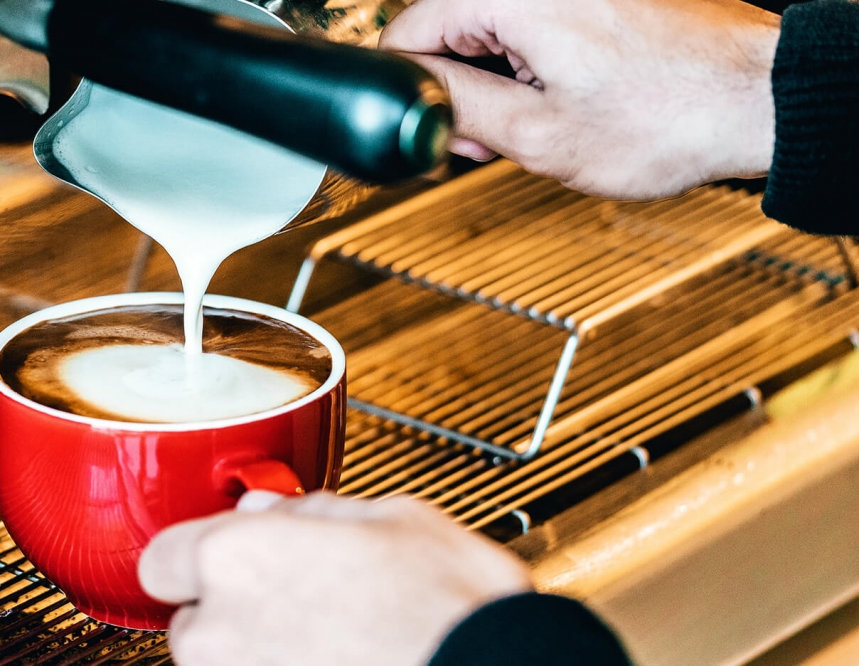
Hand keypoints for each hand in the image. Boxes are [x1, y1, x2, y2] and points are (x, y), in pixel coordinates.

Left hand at [138, 491, 531, 665]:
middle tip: (299, 586)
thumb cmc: (449, 610)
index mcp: (236, 560)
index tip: (236, 547)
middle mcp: (221, 637)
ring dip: (262, 644)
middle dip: (235, 602)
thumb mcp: (393, 518)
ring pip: (227, 664)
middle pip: (193, 617)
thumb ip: (311, 511)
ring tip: (334, 629)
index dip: (202, 549)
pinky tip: (342, 662)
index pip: (162, 557)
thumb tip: (274, 511)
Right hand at [379, 0, 780, 199]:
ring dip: (496, 83)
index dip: (413, 92)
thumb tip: (409, 95)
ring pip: (490, 29)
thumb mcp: (540, 134)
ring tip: (537, 127)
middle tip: (488, 143)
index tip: (435, 132)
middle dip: (458, 89)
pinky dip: (531, 65)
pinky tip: (561, 103)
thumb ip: (457, 108)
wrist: (756, 100)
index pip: (409, 30)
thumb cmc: (669, 117)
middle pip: (449, 27)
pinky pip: (532, 22)